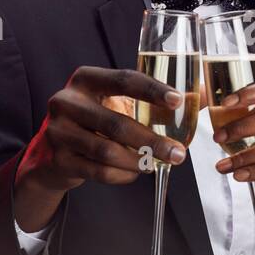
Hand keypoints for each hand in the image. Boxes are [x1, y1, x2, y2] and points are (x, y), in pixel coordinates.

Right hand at [15, 65, 187, 195]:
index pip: (123, 80)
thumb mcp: (117, 103)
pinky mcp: (57, 159)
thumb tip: (204, 95)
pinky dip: (122, 175)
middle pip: (116, 123)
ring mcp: (58, 131)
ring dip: (138, 160)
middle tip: (178, 153)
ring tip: (155, 164)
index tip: (178, 101)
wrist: (50, 152)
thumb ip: (155, 100)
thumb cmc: (94, 122)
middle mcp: (67, 101)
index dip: (152, 90)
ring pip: (107, 151)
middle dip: (153, 140)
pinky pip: (98, 171)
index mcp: (86, 79)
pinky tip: (133, 172)